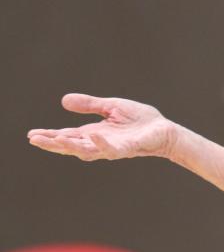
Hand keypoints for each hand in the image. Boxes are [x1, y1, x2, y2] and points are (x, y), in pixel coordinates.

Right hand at [28, 93, 176, 160]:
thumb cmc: (139, 120)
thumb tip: (64, 100)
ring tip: (54, 140)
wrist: (164, 129)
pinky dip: (101, 143)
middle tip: (34, 139)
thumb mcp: (111, 107)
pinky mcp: (127, 148)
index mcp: (94, 133)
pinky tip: (92, 135)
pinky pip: (112, 149)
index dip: (51, 136)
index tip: (32, 134)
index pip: (68, 136)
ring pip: (87, 151)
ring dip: (70, 146)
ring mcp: (112, 147)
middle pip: (72, 146)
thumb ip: (90, 104)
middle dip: (53, 143)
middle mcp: (100, 142)